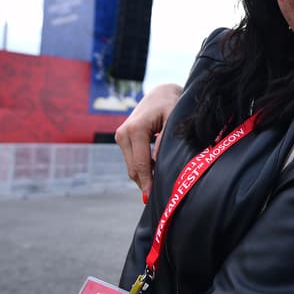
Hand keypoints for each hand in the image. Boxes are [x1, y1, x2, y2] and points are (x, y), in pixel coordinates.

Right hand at [115, 83, 181, 198]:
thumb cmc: (172, 104)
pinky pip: (132, 160)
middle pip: (133, 168)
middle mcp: (123, 133)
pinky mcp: (121, 138)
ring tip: (158, 190)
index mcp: (136, 129)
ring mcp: (120, 136)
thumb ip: (165, 140)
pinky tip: (154, 176)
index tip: (152, 198)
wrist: (160, 93)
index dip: (147, 182)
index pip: (141, 163)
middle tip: (157, 199)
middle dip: (144, 184)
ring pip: (131, 166)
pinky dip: (142, 170)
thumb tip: (158, 164)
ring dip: (143, 178)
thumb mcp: (173, 120)